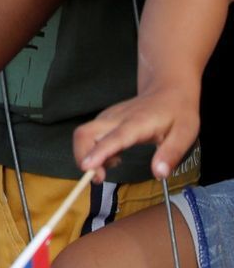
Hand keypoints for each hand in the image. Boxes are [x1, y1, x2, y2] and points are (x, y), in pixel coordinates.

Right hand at [76, 83, 199, 180]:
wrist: (167, 89)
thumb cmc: (178, 112)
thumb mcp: (185, 134)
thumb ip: (171, 154)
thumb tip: (159, 174)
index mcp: (137, 123)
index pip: (113, 138)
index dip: (99, 153)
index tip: (87, 168)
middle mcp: (116, 118)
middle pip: (85, 134)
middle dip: (82, 157)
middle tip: (99, 178)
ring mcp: (108, 117)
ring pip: (83, 134)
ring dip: (86, 155)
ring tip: (113, 165)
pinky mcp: (105, 119)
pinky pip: (89, 135)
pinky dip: (93, 150)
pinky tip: (113, 157)